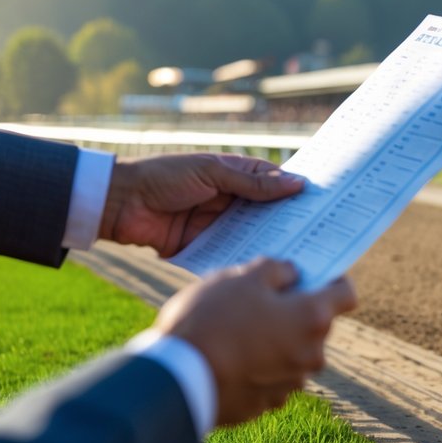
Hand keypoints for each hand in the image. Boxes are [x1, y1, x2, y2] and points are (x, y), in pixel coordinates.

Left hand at [100, 153, 304, 256]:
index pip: (273, 181)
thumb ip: (253, 183)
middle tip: (318, 232)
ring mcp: (217, 224)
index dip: (295, 190)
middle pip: (266, 211)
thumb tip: (296, 183)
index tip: (323, 201)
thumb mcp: (212, 174)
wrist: (118, 204)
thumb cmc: (164, 177)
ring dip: (269, 242)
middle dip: (288, 220)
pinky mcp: (203, 246)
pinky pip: (230, 253)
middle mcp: (229, 199)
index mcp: (233, 174)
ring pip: (251, 234)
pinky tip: (265, 268)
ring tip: (298, 253)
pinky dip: (244, 258)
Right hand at [150, 258, 358, 425]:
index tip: (309, 277)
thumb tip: (291, 273)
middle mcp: (311, 355)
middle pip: (315, 325)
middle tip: (257, 301)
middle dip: (293, 312)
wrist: (175, 379)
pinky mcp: (264, 406)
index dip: (330, 281)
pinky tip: (227, 360)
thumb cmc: (212, 319)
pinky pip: (268, 379)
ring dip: (275, 343)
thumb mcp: (242, 277)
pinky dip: (256, 369)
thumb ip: (276, 269)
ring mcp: (289, 384)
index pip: (345, 294)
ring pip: (291, 354)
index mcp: (313, 318)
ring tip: (235, 332)